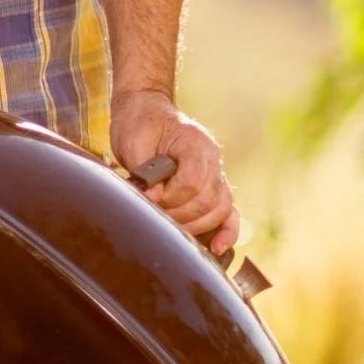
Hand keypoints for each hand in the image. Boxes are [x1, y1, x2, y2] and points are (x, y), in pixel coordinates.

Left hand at [113, 91, 237, 255]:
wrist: (147, 114)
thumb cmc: (139, 127)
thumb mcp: (135, 144)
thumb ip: (147, 171)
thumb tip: (154, 196)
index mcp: (196, 146)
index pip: (192, 183)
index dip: (169, 196)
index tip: (148, 194)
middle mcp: (212, 161)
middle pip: (207, 202)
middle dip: (177, 215)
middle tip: (154, 212)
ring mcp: (216, 175)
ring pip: (219, 210)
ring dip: (193, 226)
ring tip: (168, 225)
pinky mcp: (212, 189)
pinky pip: (229, 213)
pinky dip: (226, 231)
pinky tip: (217, 249)